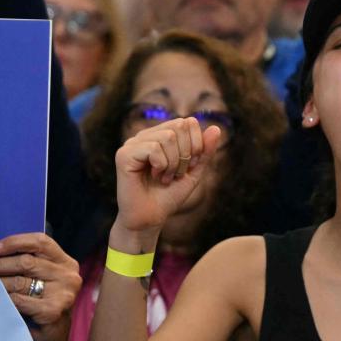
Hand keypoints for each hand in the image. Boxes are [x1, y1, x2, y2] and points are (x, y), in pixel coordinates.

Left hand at [0, 232, 82, 340]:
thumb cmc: (39, 306)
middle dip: (0, 265)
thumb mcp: (40, 279)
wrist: (50, 340)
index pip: (41, 241)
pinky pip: (19, 300)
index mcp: (66, 263)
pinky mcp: (54, 310)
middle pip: (26, 261)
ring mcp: (64, 293)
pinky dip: (6, 301)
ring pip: (20, 281)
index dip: (16, 241)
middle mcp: (69, 275)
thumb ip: (28, 263)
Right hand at [114, 118, 225, 238]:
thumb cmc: (169, 196)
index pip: (187, 122)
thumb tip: (216, 128)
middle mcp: (146, 136)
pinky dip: (161, 165)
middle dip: (186, 153)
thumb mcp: (193, 172)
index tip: (189, 166)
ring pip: (167, 137)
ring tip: (165, 177)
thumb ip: (204, 151)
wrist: (151, 218)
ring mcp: (133, 143)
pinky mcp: (124, 154)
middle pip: (179, 125)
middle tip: (176, 173)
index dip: (196, 144)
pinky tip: (155, 176)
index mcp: (160, 135)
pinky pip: (154, 148)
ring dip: (174, 163)